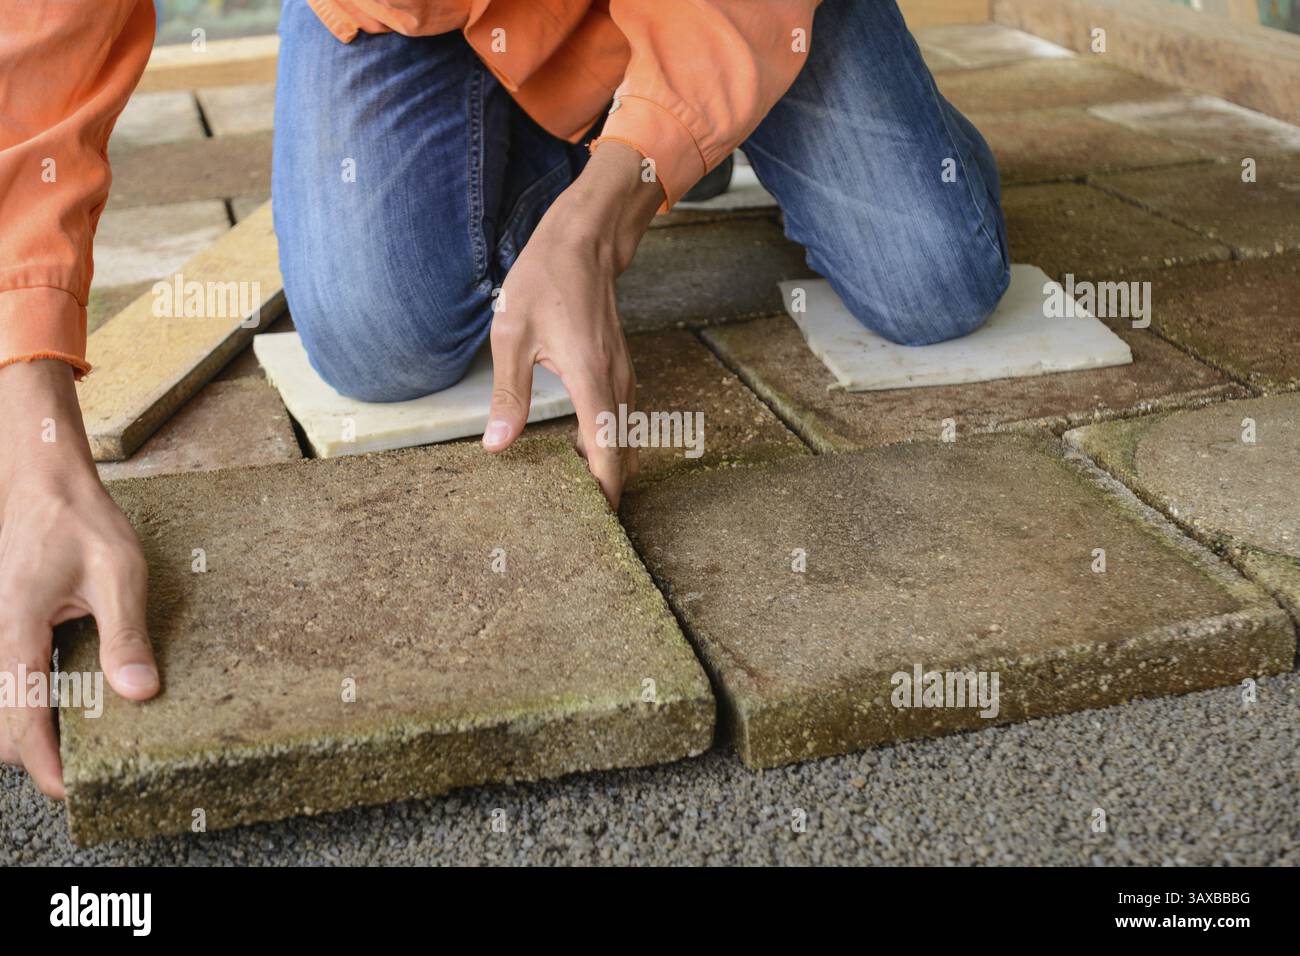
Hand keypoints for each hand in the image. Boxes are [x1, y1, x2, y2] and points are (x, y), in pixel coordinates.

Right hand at [0, 359, 158, 797]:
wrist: (43, 481)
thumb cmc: (81, 521)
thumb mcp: (118, 574)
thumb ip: (125, 635)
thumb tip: (139, 693)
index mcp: (17, 632)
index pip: (21, 718)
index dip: (43, 764)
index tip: (68, 791)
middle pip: (3, 722)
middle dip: (35, 753)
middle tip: (82, 770)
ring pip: (3, 701)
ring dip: (33, 727)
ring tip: (80, 743)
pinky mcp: (7, 626)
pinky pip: (11, 677)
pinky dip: (32, 699)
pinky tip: (71, 698)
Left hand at [482, 141, 663, 508]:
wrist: (585, 240)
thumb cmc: (545, 280)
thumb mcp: (512, 336)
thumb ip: (507, 395)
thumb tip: (497, 445)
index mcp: (591, 380)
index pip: (605, 453)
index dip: (603, 494)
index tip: (595, 527)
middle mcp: (615, 384)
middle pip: (618, 454)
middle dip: (603, 490)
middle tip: (576, 525)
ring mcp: (621, 376)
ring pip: (619, 438)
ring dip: (602, 467)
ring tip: (573, 498)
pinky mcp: (618, 369)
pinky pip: (616, 419)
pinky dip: (602, 443)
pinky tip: (573, 453)